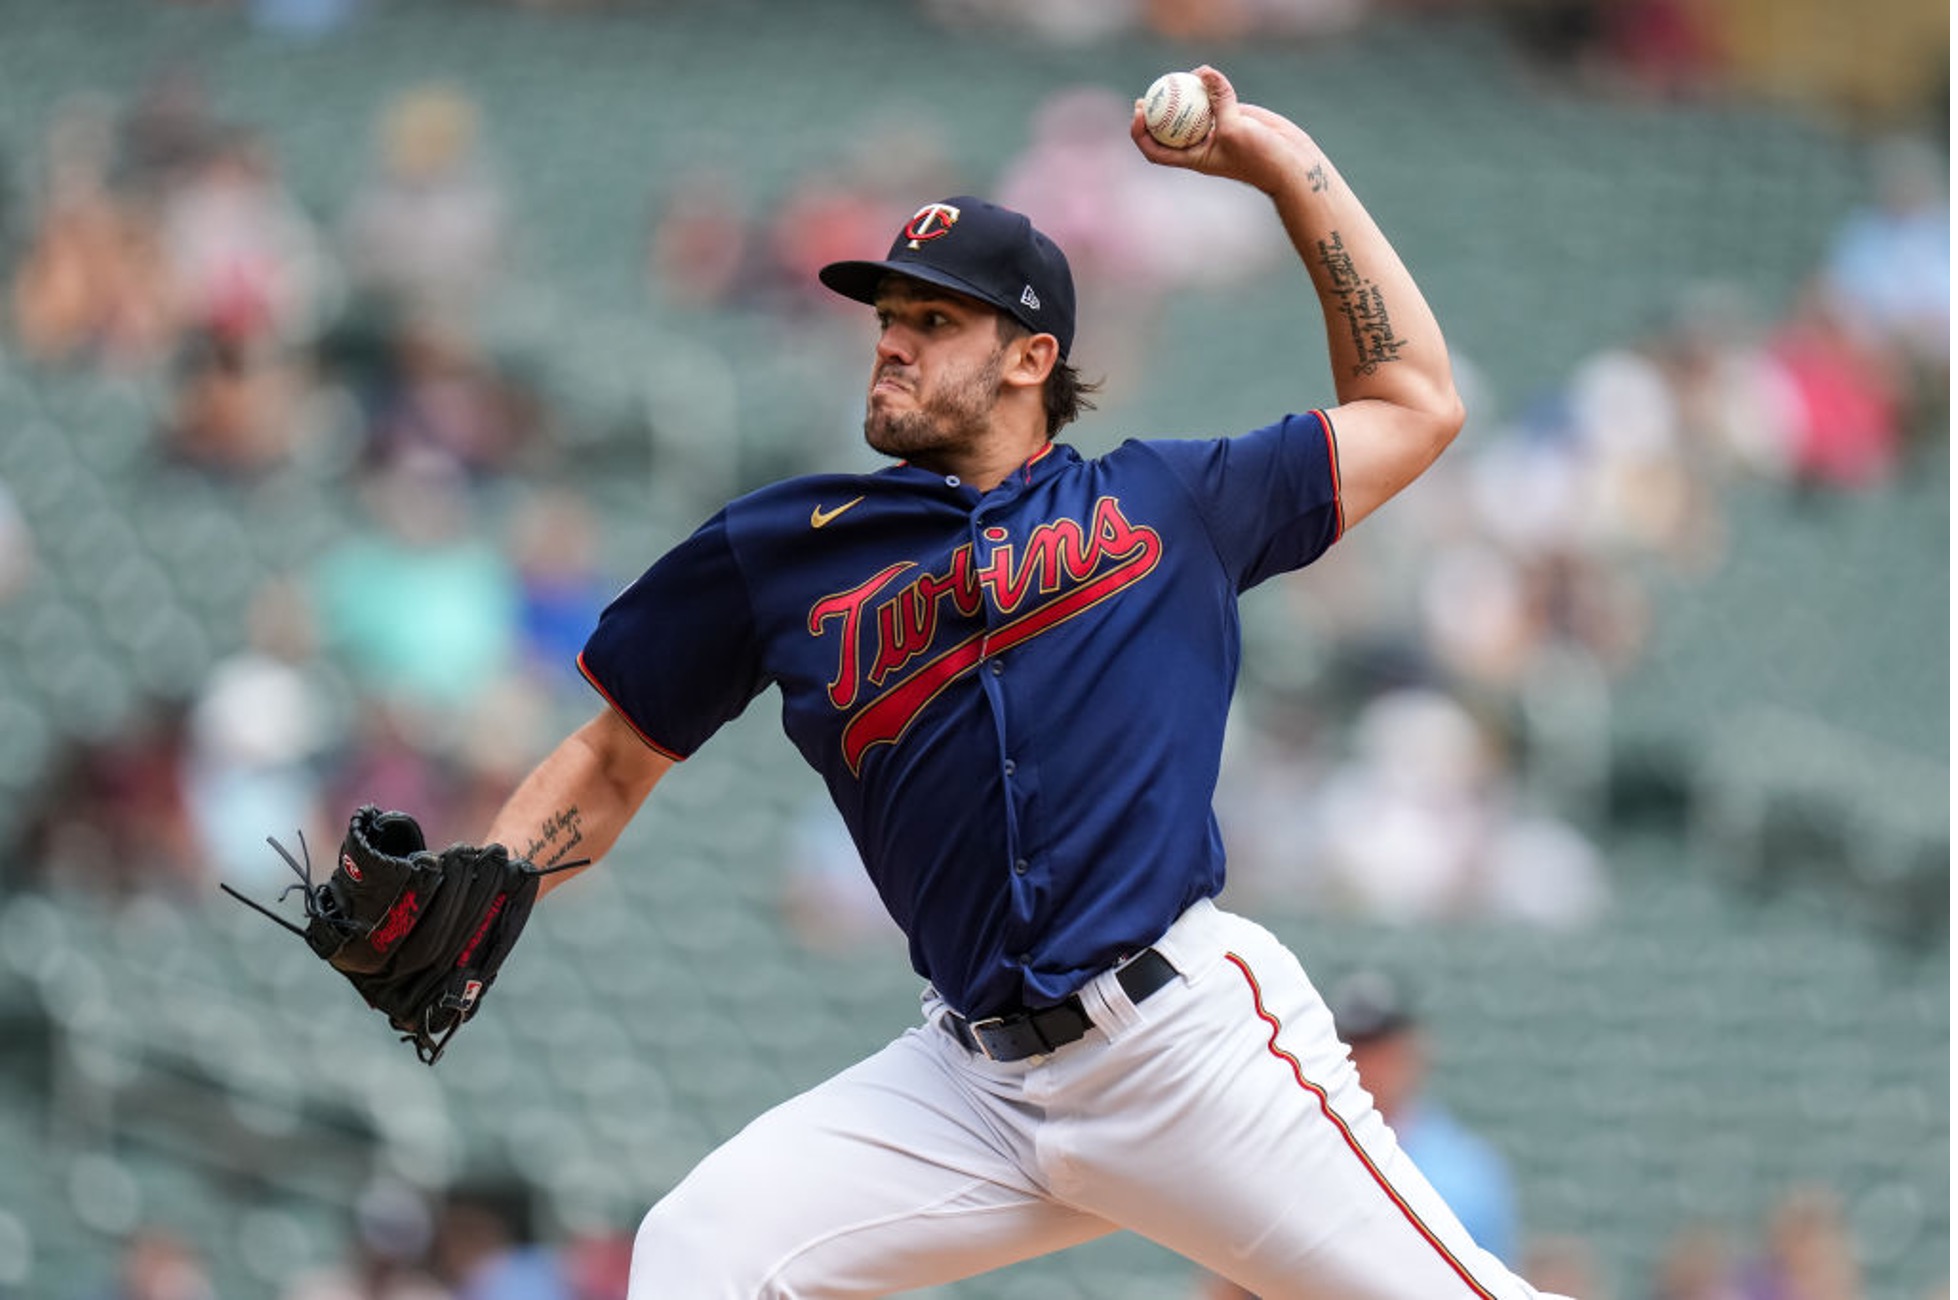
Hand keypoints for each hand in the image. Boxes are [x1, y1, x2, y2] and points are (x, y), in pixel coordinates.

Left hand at [1129, 65, 1308, 195]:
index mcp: (1194, 158)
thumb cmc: (1259, 156)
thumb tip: (1204, 71)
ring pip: (1191, 112)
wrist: (1290, 162)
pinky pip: (1215, 100)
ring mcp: (1217, 131)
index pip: (1157, 151)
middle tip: (1145, 95)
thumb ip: (1219, 100)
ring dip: (1181, 97)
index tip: (1138, 114)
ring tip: (1174, 79)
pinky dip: (1208, 87)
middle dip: (1154, 114)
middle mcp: (1201, 145)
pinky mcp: (1233, 116)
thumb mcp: (1235, 128)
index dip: (1141, 135)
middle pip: (1168, 131)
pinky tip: (1204, 72)